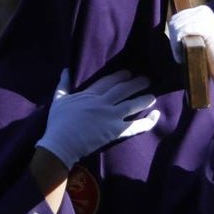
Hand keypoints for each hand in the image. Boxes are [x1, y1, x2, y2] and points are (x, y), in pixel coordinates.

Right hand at [35, 69, 160, 168]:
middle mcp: (103, 103)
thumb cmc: (58, 123)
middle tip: (147, 79)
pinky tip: (156, 116)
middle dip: (137, 83)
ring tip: (153, 95)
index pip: (109, 81)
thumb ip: (64, 84)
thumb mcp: (58, 100)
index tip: (129, 72)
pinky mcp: (115, 131)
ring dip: (145, 99)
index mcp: (90, 94)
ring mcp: (111, 117)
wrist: (61, 144)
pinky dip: (147, 122)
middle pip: (124, 89)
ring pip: (132, 105)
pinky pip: (135, 126)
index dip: (121, 76)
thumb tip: (66, 69)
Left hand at [167, 6, 213, 85]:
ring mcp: (205, 18)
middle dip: (173, 39)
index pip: (176, 18)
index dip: (173, 34)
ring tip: (180, 56)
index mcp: (201, 10)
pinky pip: (182, 33)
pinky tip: (181, 56)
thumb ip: (187, 27)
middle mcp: (203, 11)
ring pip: (177, 28)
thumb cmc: (211, 52)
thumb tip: (171, 23)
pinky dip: (177, 46)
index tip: (176, 48)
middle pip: (175, 22)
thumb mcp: (198, 35)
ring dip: (174, 44)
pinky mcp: (205, 27)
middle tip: (178, 54)